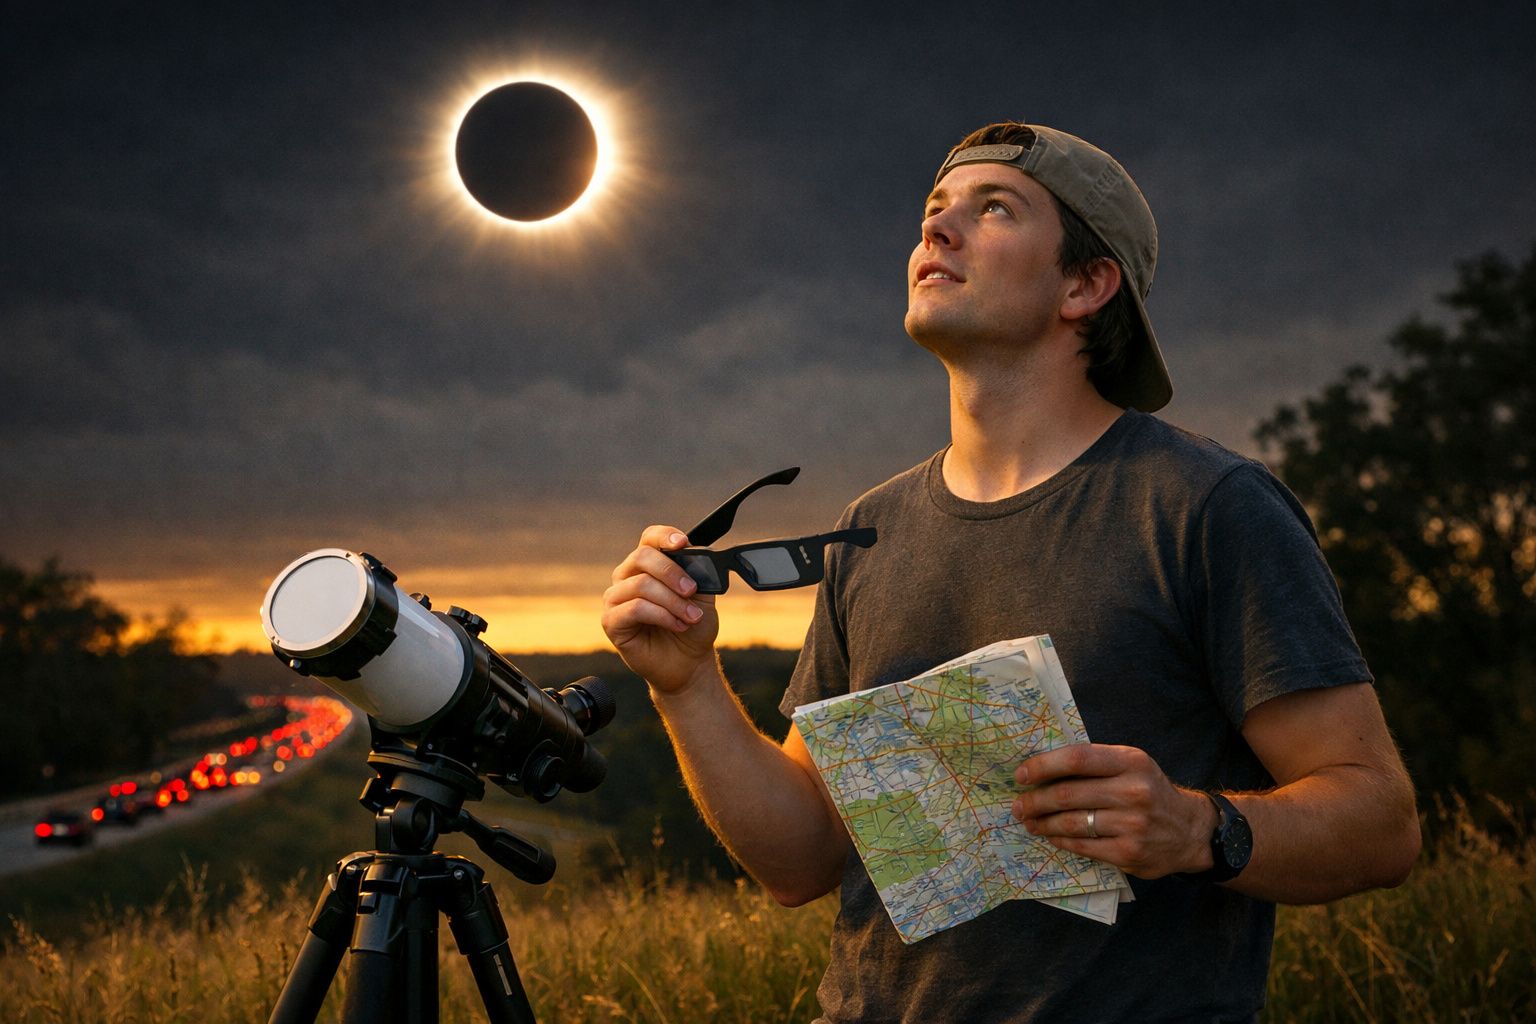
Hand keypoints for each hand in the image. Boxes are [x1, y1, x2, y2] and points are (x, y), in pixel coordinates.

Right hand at [601, 525, 719, 694]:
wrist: (688, 661)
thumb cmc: (692, 625)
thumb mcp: (704, 594)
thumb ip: (699, 571)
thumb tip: (698, 552)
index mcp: (649, 564)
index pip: (650, 538)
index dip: (664, 536)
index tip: (683, 543)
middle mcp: (628, 576)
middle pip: (642, 556)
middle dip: (672, 572)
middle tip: (692, 590)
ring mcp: (616, 598)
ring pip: (641, 585)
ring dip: (672, 601)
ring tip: (691, 617)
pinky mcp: (611, 621)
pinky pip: (635, 608)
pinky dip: (662, 615)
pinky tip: (676, 625)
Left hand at [1011, 743, 1215, 878]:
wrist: (1189, 830)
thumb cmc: (1149, 791)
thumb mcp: (1130, 765)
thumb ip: (1094, 764)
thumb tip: (1041, 768)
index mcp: (1131, 761)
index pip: (1077, 759)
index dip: (1043, 766)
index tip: (1021, 775)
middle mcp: (1133, 791)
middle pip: (1068, 794)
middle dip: (1035, 800)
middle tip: (1018, 805)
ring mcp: (1132, 824)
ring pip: (1072, 823)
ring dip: (1043, 823)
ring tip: (1029, 821)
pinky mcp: (1129, 852)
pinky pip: (1083, 846)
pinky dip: (1061, 841)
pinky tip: (1051, 836)